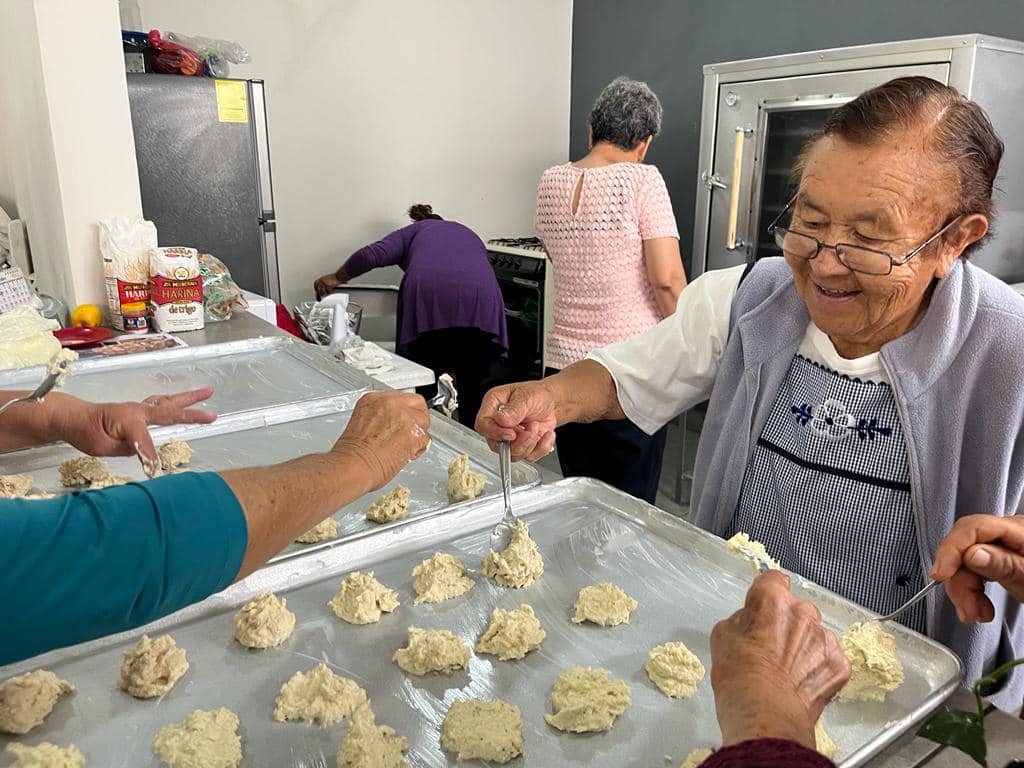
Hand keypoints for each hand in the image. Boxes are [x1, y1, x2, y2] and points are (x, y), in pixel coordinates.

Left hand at [58, 388, 216, 470]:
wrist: (74, 418)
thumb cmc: (86, 432)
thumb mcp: (103, 446)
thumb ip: (129, 449)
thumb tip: (150, 458)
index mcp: (128, 419)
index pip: (144, 439)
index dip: (149, 455)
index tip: (153, 470)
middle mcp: (137, 410)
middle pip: (169, 411)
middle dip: (192, 413)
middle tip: (213, 415)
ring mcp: (139, 408)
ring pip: (168, 402)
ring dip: (189, 398)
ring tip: (208, 391)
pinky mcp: (139, 409)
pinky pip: (161, 403)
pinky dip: (175, 400)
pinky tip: (182, 401)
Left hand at [314, 272, 340, 298]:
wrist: (338, 276)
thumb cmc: (334, 277)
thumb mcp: (327, 277)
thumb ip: (323, 281)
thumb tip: (322, 286)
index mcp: (321, 278)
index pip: (315, 283)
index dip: (315, 287)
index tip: (316, 289)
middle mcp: (321, 281)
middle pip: (318, 288)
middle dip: (318, 292)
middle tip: (320, 294)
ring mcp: (324, 284)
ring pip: (321, 291)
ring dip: (322, 293)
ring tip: (324, 294)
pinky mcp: (327, 286)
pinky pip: (326, 291)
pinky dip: (328, 292)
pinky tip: (329, 292)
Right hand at [331, 391, 429, 492]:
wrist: (354, 466)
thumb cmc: (352, 454)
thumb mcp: (362, 423)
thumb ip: (382, 417)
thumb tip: (394, 423)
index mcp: (374, 399)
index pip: (401, 398)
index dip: (405, 412)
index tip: (403, 420)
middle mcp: (390, 403)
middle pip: (417, 404)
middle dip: (416, 419)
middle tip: (408, 433)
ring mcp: (404, 416)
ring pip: (423, 421)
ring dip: (417, 434)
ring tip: (402, 446)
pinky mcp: (415, 432)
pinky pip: (425, 438)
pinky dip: (418, 448)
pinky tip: (404, 454)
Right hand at [475, 381, 557, 460]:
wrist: (552, 403)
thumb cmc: (537, 394)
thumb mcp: (526, 397)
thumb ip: (514, 409)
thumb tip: (501, 419)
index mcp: (493, 406)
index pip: (483, 425)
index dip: (495, 433)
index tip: (511, 434)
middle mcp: (498, 424)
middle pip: (496, 444)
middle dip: (517, 442)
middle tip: (531, 429)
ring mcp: (509, 438)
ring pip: (513, 454)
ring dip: (530, 443)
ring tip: (536, 426)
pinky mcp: (522, 447)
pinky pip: (528, 457)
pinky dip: (541, 447)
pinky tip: (545, 434)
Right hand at [710, 571, 850, 748]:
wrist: (765, 719)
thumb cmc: (739, 679)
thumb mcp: (722, 637)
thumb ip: (741, 619)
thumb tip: (751, 621)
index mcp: (773, 600)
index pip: (773, 579)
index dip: (765, 593)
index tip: (761, 605)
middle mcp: (804, 613)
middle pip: (796, 609)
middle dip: (785, 622)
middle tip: (768, 647)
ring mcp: (825, 639)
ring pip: (813, 634)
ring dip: (802, 646)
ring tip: (784, 671)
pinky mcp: (839, 665)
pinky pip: (827, 658)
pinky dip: (816, 668)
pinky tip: (799, 682)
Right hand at [931, 514, 1023, 622]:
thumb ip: (1006, 566)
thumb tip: (972, 554)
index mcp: (1021, 530)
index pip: (974, 528)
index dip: (952, 549)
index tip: (941, 574)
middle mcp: (1009, 534)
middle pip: (966, 547)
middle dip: (960, 580)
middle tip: (967, 607)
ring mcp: (1005, 547)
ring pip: (966, 563)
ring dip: (965, 591)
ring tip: (976, 614)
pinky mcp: (1002, 561)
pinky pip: (975, 571)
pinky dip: (972, 591)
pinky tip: (980, 607)